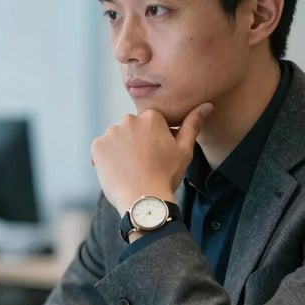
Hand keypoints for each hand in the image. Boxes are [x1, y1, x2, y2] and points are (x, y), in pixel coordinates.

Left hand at [91, 102, 212, 213]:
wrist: (143, 199)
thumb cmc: (166, 175)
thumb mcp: (185, 150)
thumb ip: (193, 124)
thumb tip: (207, 105)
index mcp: (151, 117)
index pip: (150, 123)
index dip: (154, 140)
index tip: (156, 156)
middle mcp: (129, 119)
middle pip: (132, 129)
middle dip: (136, 142)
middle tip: (144, 164)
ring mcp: (111, 132)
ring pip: (116, 139)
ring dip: (121, 150)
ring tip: (131, 169)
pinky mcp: (97, 146)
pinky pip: (102, 149)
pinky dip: (107, 159)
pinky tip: (118, 171)